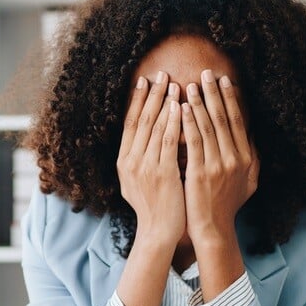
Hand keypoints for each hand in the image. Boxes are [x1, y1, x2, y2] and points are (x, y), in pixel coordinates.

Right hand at [117, 71, 185, 248]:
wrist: (159, 232)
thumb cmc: (154, 208)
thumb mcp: (137, 182)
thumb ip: (140, 160)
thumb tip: (145, 138)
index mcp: (124, 162)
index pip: (129, 124)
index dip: (136, 100)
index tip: (144, 81)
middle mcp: (130, 161)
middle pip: (140, 120)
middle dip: (151, 94)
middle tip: (160, 73)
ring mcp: (145, 166)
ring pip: (154, 126)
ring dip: (164, 102)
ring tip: (173, 82)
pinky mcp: (162, 172)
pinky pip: (168, 140)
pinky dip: (174, 121)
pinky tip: (181, 106)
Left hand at [181, 69, 258, 246]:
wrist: (213, 228)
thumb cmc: (227, 205)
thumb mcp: (249, 182)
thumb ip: (252, 157)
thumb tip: (252, 134)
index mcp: (246, 158)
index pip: (239, 121)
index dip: (232, 99)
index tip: (225, 80)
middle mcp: (235, 159)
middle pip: (224, 119)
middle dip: (215, 93)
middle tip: (207, 72)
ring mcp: (217, 166)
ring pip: (208, 126)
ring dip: (199, 103)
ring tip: (190, 84)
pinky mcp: (199, 173)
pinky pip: (193, 142)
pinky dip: (188, 123)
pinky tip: (181, 108)